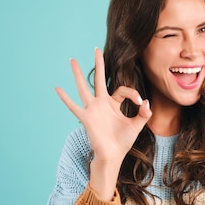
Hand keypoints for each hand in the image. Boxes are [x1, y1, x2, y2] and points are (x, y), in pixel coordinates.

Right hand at [55, 48, 151, 163]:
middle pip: (99, 79)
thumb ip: (143, 114)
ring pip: (84, 88)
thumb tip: (147, 102)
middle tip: (96, 49)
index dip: (133, 94)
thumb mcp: (136, 126)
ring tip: (72, 60)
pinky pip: (74, 106)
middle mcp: (102, 103)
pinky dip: (65, 98)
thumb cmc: (123, 142)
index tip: (140, 103)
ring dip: (78, 74)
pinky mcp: (86, 118)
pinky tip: (57, 88)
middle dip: (99, 64)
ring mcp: (93, 109)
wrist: (113, 155)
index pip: (122, 90)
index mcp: (114, 104)